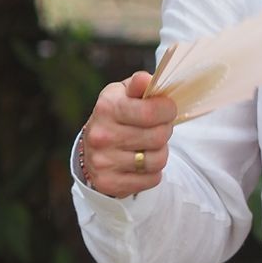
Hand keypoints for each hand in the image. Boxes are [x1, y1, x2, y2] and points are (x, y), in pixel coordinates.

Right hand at [81, 71, 177, 197]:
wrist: (93, 146)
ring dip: (160, 152)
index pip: (152, 112)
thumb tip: (145, 80)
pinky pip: (152, 179)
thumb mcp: (125, 93)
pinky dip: (153, 172)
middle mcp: (101, 136)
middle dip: (164, 131)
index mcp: (107, 108)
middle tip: (156, 128)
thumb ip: (139, 84)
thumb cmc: (119, 114)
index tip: (166, 109)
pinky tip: (141, 163)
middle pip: (158, 137)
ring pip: (157, 160)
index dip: (168, 110)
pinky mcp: (108, 182)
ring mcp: (102, 161)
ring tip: (148, 145)